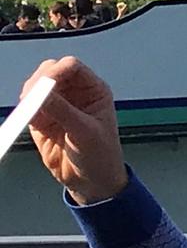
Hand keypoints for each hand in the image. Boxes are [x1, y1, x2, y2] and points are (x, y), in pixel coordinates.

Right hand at [20, 58, 125, 205]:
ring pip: (35, 86)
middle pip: (50, 71)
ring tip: (32, 113)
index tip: (46, 85)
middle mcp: (75, 93)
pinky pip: (27, 106)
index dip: (57, 71)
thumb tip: (40, 93)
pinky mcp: (42, 118)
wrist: (90, 181)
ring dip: (29, 96)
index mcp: (94, 90)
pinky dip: (25, 110)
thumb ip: (63, 111)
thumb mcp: (85, 133)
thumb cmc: (100, 155)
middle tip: (32, 98)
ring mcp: (57, 104)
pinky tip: (30, 119)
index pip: (72, 67)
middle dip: (39, 82)